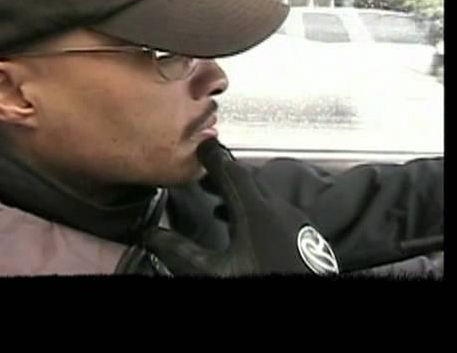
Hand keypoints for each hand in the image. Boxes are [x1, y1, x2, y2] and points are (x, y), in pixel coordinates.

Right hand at [143, 138, 339, 275]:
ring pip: (263, 194)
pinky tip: (242, 226)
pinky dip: (254, 208)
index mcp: (256, 212)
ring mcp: (295, 222)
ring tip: (217, 198)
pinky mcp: (303, 237)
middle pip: (249, 178)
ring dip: (239, 192)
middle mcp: (280, 209)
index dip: (212, 157)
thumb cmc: (258, 281)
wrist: (301, 308)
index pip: (231, 171)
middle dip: (224, 174)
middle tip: (202, 174)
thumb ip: (180, 250)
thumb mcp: (212, 271)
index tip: (200, 148)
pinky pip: (275, 210)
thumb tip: (153, 236)